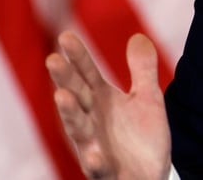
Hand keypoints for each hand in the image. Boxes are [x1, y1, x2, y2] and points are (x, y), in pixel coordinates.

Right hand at [46, 32, 171, 179]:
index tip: (66, 36)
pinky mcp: (106, 172)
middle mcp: (93, 122)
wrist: (150, 173)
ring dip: (71, 114)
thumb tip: (138, 36)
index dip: (78, 57)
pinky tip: (93, 154)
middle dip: (65, 80)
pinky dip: (94, 161)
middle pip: (78, 97)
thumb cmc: (141, 136)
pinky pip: (98, 168)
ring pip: (79, 130)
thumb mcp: (147, 98)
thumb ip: (141, 69)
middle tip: (52, 59)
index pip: (87, 75)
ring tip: (62, 96)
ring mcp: (95, 147)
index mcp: (102, 102)